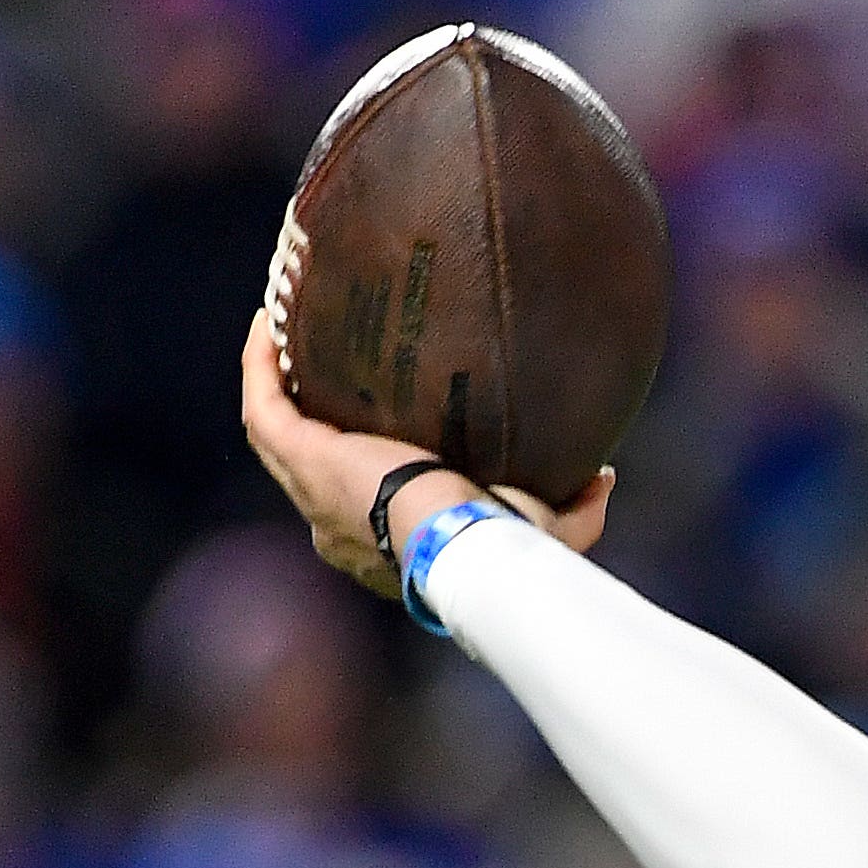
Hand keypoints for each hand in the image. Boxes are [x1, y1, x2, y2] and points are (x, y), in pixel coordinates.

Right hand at [238, 309, 610, 596]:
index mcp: (387, 543)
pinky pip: (264, 403)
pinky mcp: (300, 456)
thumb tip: (604, 475)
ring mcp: (311, 490)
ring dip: (277, 380)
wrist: (458, 544)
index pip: (367, 500)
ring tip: (286, 329)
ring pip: (277, 432)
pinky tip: (271, 320)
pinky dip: (263, 362)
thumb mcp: (547, 529)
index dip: (369, 462)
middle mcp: (336, 522)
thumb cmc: (499, 547)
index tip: (387, 421)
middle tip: (324, 360)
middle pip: (312, 463)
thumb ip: (578, 507)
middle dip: (314, 413)